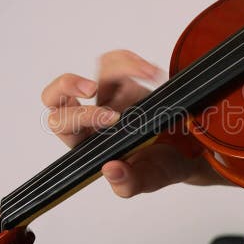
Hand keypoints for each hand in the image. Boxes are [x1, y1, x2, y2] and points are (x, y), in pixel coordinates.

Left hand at [42, 50, 225, 197]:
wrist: (187, 151)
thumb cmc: (161, 166)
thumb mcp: (148, 179)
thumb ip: (128, 183)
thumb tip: (110, 170)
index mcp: (86, 144)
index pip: (64, 125)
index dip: (83, 117)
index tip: (115, 118)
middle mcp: (91, 119)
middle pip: (55, 96)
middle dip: (68, 85)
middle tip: (92, 88)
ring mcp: (107, 98)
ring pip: (95, 71)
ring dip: (121, 67)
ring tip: (150, 75)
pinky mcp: (124, 83)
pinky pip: (115, 62)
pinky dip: (132, 61)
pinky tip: (152, 73)